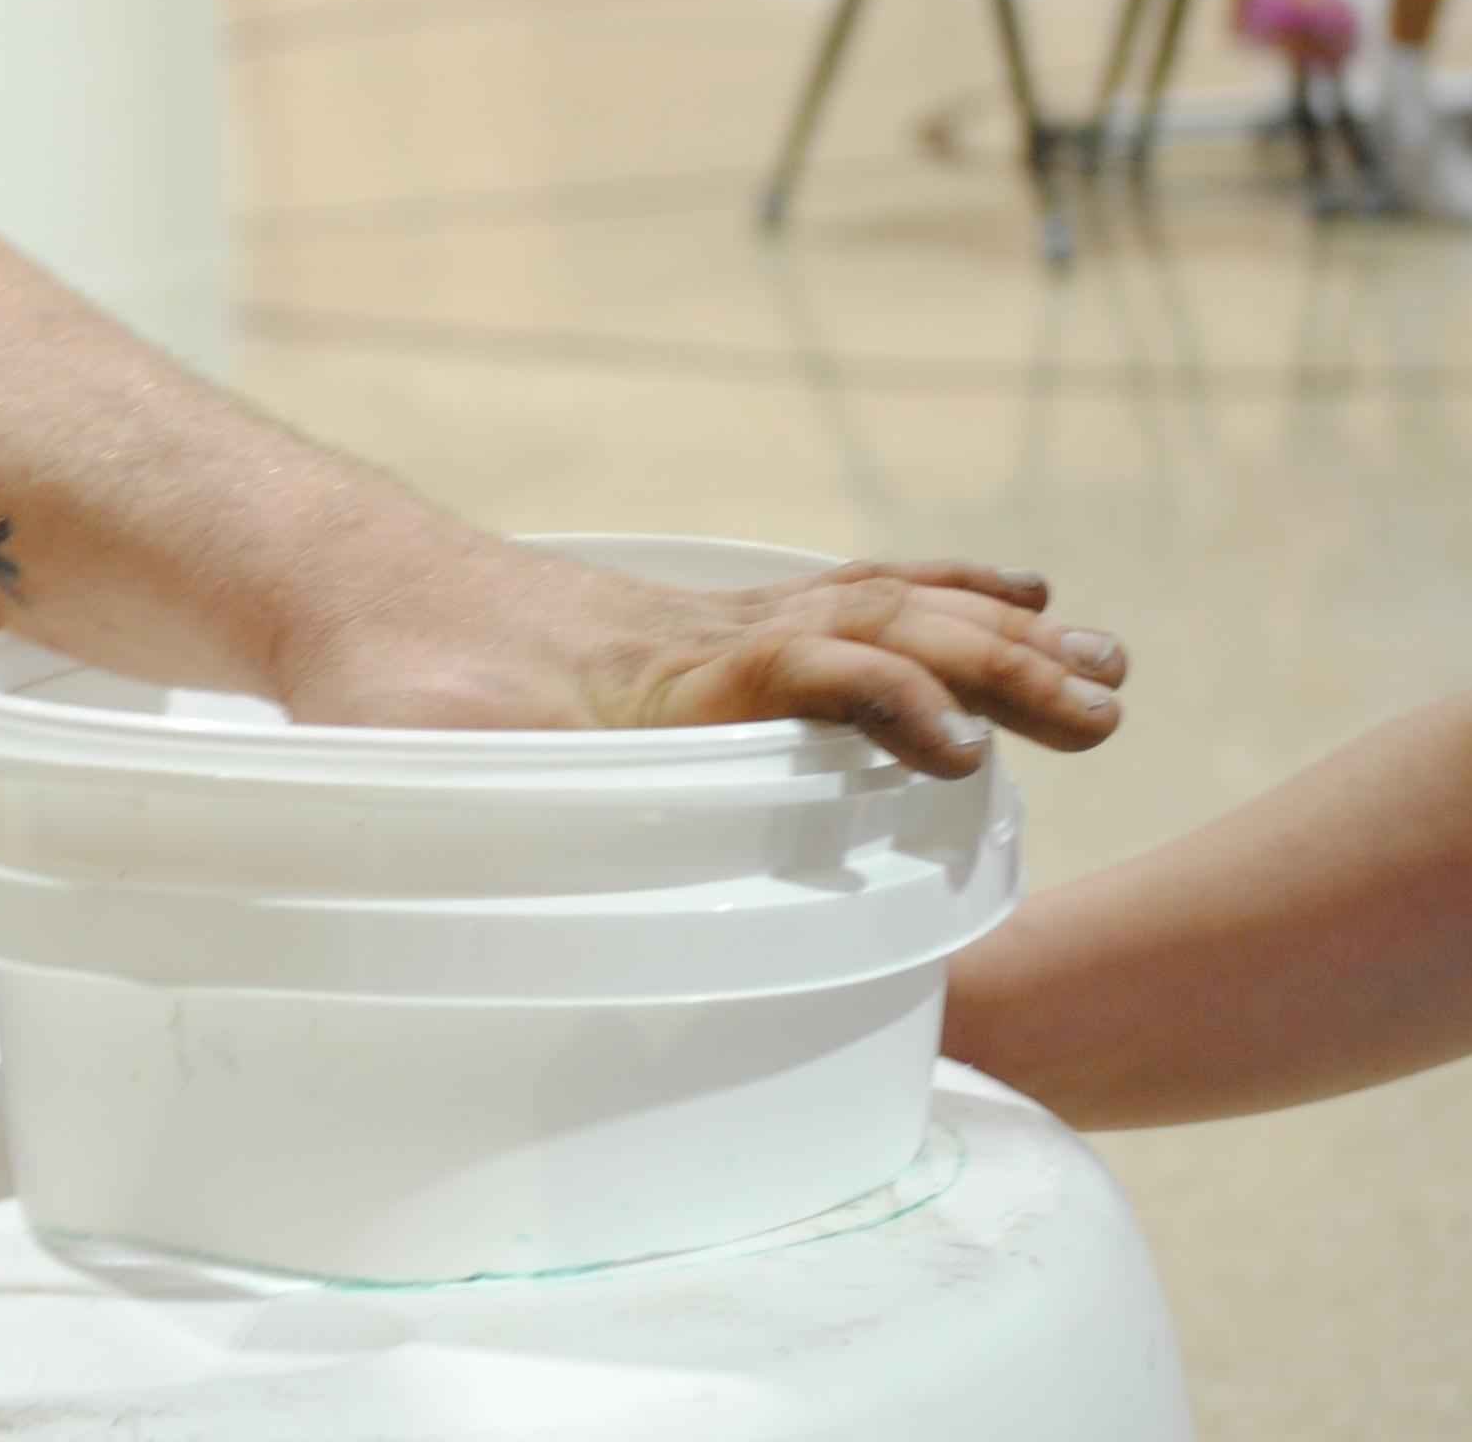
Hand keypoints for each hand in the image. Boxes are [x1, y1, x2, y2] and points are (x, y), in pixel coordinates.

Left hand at [270, 547, 1125, 775]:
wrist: (361, 587)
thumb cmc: (379, 686)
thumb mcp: (390, 751)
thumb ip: (422, 811)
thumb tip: (436, 884)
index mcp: (646, 683)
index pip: (792, 670)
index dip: (876, 704)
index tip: (956, 754)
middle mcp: (702, 642)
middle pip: (870, 631)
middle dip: (992, 673)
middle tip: (1103, 711)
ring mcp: (717, 626)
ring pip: (877, 608)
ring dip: (993, 638)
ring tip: (1110, 670)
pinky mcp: (719, 629)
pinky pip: (848, 598)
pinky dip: (940, 595)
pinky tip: (1021, 605)